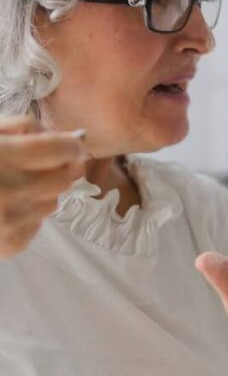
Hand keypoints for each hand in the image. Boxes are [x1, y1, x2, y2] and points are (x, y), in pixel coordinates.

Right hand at [0, 117, 86, 257]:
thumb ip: (22, 129)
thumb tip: (67, 138)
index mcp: (0, 158)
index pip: (59, 150)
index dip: (71, 146)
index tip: (72, 144)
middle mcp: (8, 192)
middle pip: (63, 178)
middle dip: (62, 167)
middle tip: (51, 162)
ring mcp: (8, 222)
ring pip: (52, 203)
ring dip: (44, 191)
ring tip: (17, 184)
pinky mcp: (6, 246)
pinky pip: (36, 227)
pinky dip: (29, 216)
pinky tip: (6, 207)